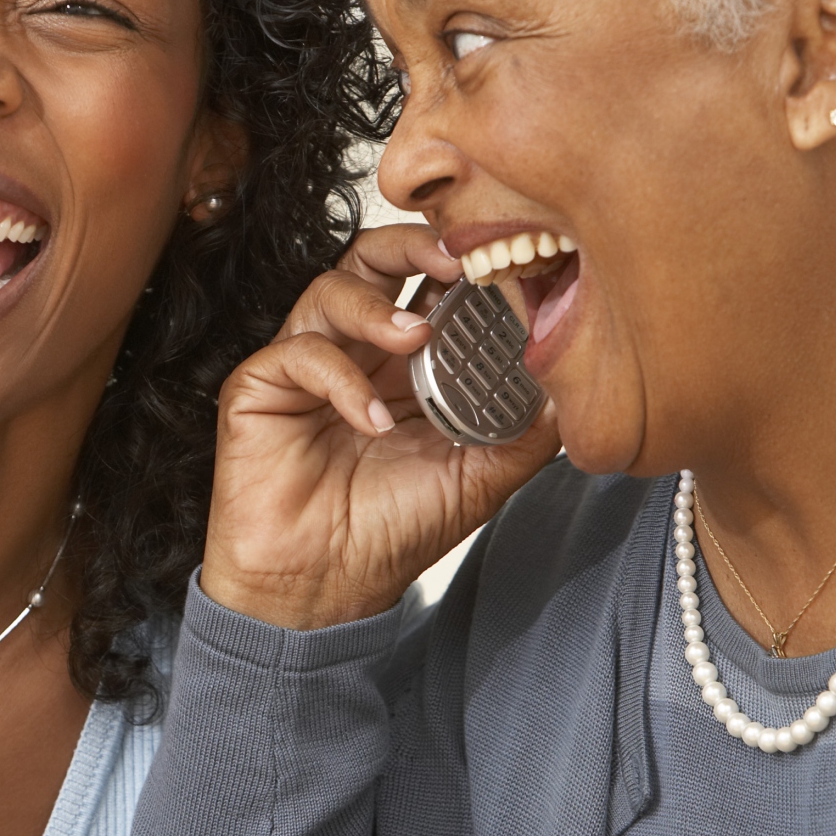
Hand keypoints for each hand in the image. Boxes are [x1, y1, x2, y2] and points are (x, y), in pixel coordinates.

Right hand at [203, 223, 561, 629]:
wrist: (325, 591)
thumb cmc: (390, 533)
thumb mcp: (479, 479)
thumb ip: (525, 432)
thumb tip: (576, 386)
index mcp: (403, 365)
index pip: (425, 284)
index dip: (458, 265)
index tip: (500, 263)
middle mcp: (353, 354)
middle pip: (370, 259)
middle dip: (410, 243)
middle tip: (453, 262)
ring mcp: (304, 367)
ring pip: (327, 290)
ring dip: (375, 305)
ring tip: (413, 337)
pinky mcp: (259, 390)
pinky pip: (295, 353)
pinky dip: (338, 377)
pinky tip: (372, 421)